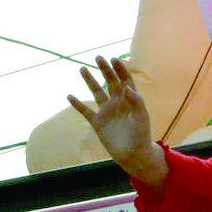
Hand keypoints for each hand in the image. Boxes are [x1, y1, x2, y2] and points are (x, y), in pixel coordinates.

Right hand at [68, 55, 166, 182]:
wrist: (133, 154)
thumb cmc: (141, 135)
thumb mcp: (141, 117)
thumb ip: (136, 102)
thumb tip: (127, 87)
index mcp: (130, 100)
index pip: (125, 80)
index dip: (120, 69)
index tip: (114, 58)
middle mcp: (117, 103)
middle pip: (110, 82)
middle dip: (104, 70)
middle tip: (98, 57)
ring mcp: (107, 112)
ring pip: (96, 93)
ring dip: (90, 81)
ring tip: (82, 68)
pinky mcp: (98, 123)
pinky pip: (85, 112)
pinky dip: (77, 104)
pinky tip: (70, 96)